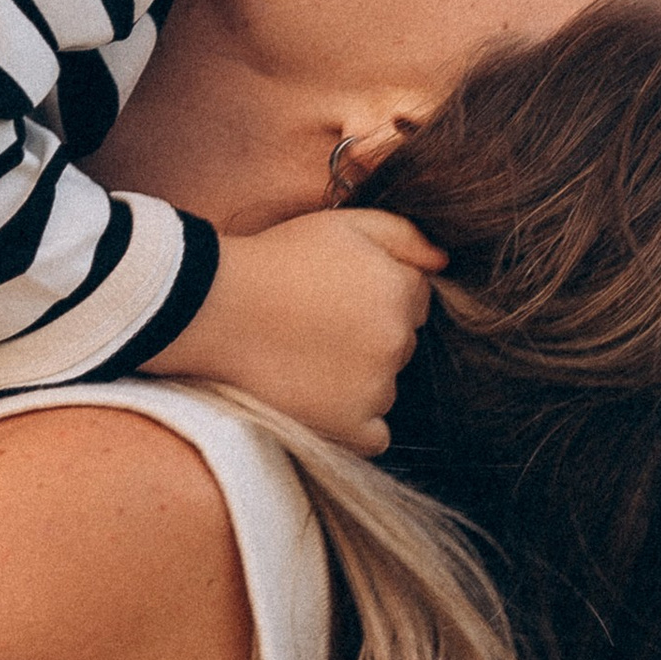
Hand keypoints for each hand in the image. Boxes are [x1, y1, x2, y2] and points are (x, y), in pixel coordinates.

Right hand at [148, 206, 444, 454]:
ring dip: (362, 379)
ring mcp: (375, 387)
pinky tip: (322, 399)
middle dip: (370, 336)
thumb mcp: (344, 224)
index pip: (415, 300)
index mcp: (400, 291)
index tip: (336, 296)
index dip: (376, 294)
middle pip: (401, 344)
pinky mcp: (349, 425)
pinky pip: (375, 435)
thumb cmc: (275, 259)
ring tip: (308, 359)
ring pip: (387, 387)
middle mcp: (396, 341)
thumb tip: (445, 263)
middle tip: (318, 326)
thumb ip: (406, 235)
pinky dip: (355, 423)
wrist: (215, 307)